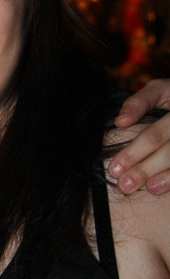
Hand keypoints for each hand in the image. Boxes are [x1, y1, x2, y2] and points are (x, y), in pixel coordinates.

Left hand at [108, 79, 169, 193]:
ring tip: (149, 189)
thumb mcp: (161, 90)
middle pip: (169, 152)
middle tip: (124, 186)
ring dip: (167, 178)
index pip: (154, 136)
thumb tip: (120, 122)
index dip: (134, 153)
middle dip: (145, 170)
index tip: (115, 169)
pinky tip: (165, 186)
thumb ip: (139, 102)